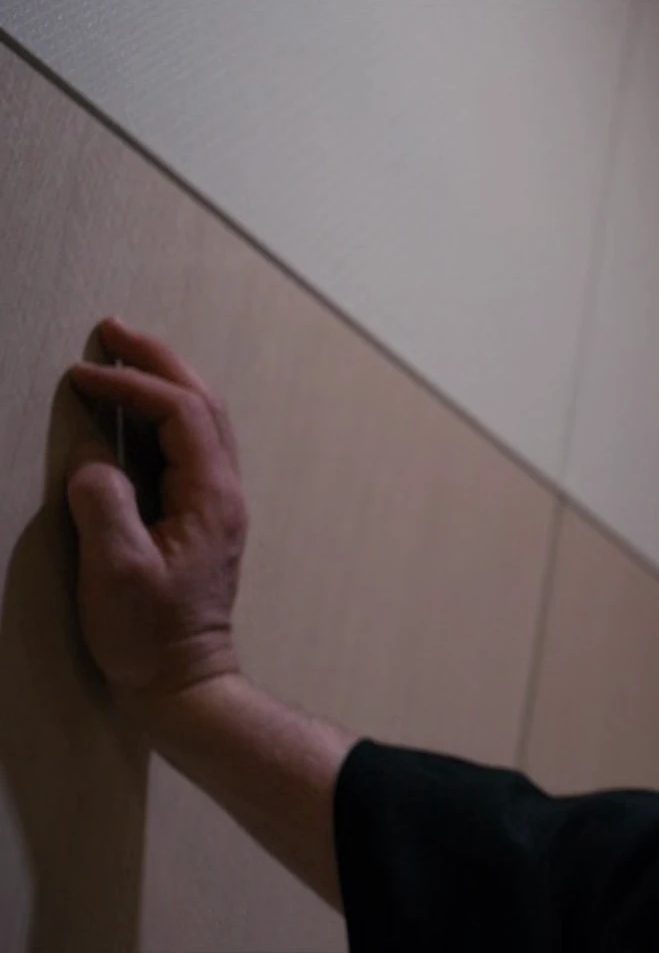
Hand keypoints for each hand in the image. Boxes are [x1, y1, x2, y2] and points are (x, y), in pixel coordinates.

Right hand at [66, 318, 247, 701]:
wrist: (186, 681)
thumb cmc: (151, 635)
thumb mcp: (118, 574)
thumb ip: (106, 510)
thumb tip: (95, 461)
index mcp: (210, 497)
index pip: (180, 414)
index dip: (133, 384)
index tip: (83, 374)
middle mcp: (224, 492)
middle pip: (203, 403)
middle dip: (159, 361)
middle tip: (112, 329)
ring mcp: (217, 503)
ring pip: (203, 420)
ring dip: (166, 379)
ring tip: (124, 352)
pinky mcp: (202, 517)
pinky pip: (191, 445)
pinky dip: (166, 411)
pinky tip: (139, 408)